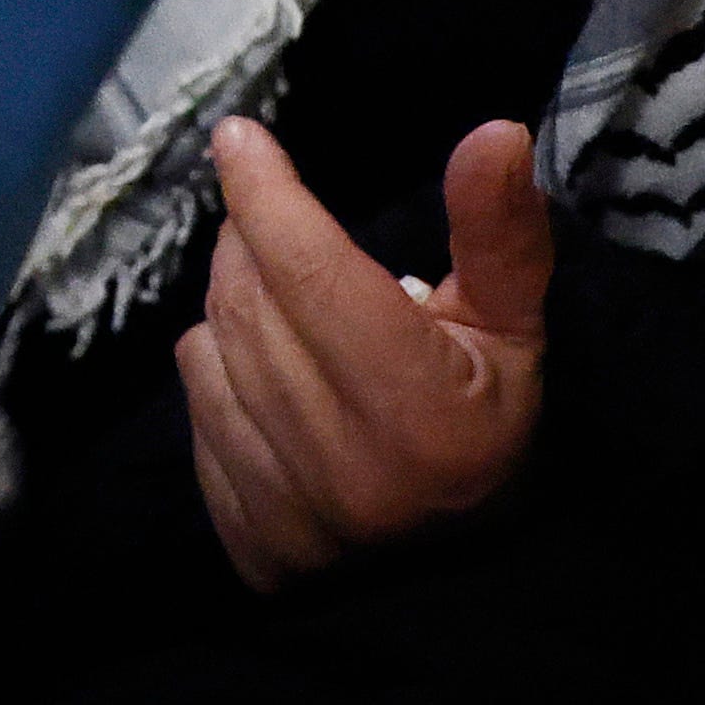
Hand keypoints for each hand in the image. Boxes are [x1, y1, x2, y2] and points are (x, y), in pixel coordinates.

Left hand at [178, 115, 552, 587]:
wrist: (457, 573)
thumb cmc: (482, 425)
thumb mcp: (509, 330)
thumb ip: (498, 234)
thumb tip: (497, 132)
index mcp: (424, 414)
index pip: (315, 276)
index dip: (268, 196)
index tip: (238, 136)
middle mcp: (349, 469)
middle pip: (253, 304)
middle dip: (253, 241)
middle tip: (277, 223)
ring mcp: (290, 512)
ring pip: (210, 348)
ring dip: (233, 303)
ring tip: (281, 300)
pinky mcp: (246, 539)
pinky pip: (195, 410)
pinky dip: (217, 371)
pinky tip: (263, 376)